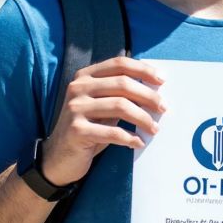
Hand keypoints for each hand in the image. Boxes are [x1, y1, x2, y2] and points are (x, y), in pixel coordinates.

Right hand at [41, 57, 166, 186]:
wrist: (58, 157)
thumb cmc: (88, 128)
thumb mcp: (101, 105)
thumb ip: (119, 93)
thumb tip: (155, 88)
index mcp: (85, 76)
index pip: (119, 65)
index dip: (143, 70)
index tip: (162, 81)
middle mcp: (78, 88)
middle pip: (123, 84)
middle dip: (148, 96)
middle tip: (163, 108)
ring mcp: (75, 108)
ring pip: (120, 106)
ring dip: (143, 118)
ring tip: (154, 128)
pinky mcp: (77, 130)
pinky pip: (113, 132)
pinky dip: (130, 137)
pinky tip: (138, 142)